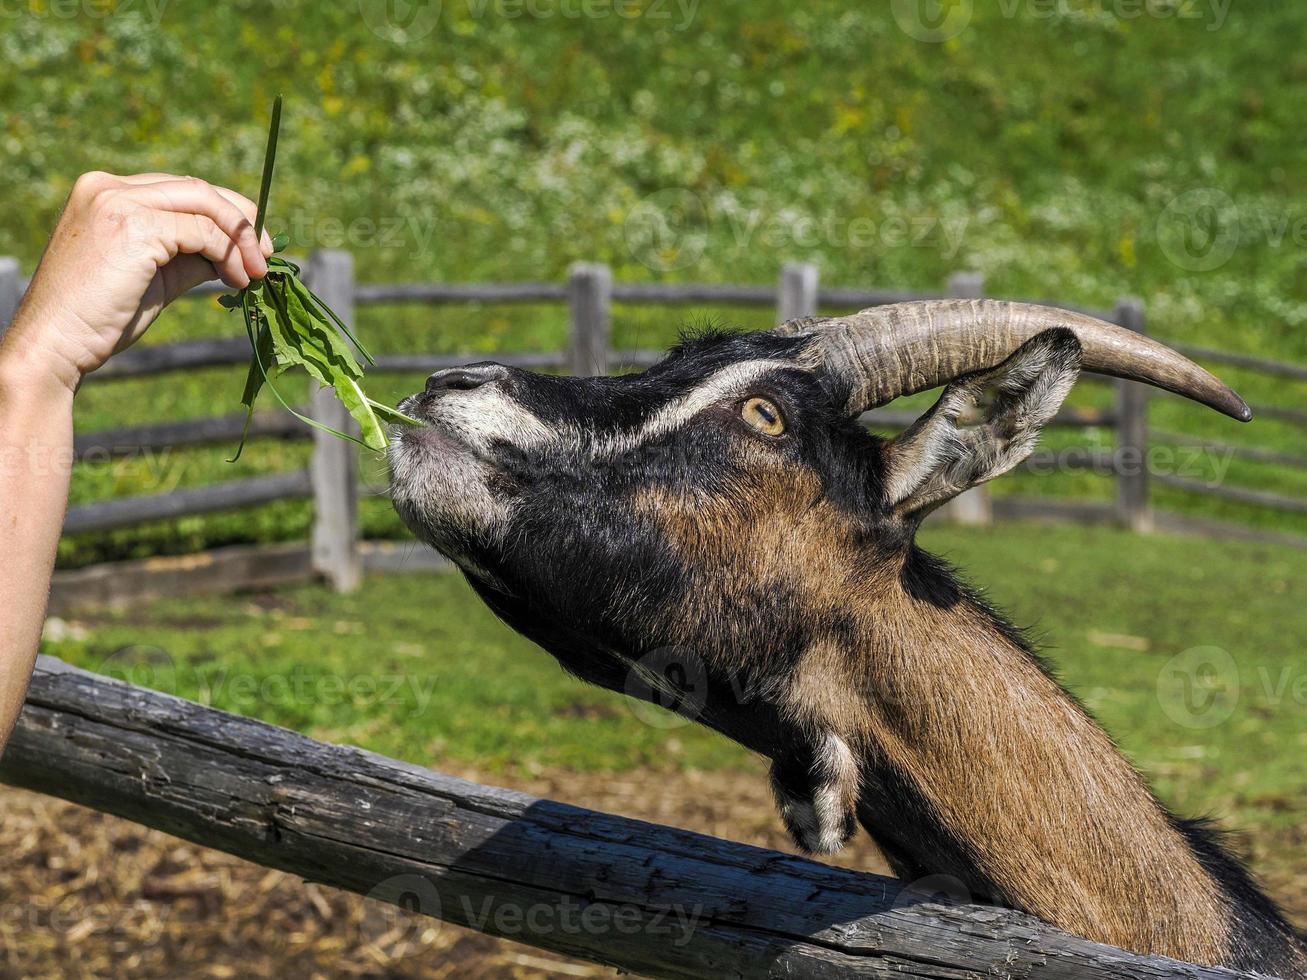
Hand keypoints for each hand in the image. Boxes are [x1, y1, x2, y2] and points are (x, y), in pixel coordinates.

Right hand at [0, 171, 272, 393]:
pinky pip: (200, 231)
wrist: (55, 345)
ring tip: (253, 275)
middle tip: (266, 255)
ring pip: (204, 205)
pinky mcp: (133, 226)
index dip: (226, 213)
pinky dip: (227, 253)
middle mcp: (108, 187)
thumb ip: (189, 255)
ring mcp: (117, 202)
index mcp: (106, 192)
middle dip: (242, 221)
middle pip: (197, 188)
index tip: (254, 245)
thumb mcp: (153, 276)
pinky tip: (235, 280)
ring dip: (240, 240)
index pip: (182, 189)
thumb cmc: (100, 318)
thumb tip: (236, 251)